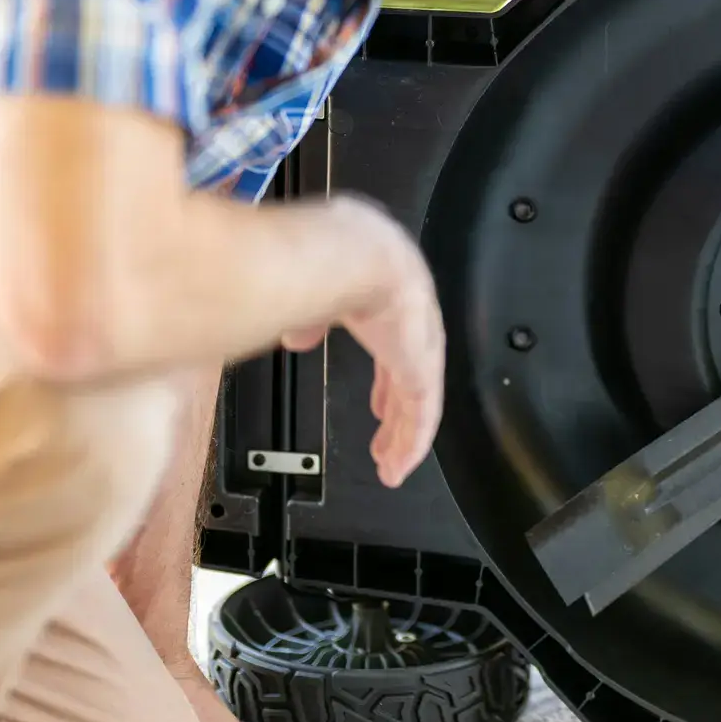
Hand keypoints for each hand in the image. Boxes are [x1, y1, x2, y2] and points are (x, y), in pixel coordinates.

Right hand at [280, 196, 444, 487]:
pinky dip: (413, 443)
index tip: (382, 404)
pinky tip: (403, 464)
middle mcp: (413, 324)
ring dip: (404, 438)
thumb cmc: (330, 254)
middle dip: (396, 412)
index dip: (389, 379)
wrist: (351, 254)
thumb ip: (312, 318)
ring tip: (393, 466)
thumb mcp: (315, 292)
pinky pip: (423, 415)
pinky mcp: (423, 368)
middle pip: (409, 380)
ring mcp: (421, 347)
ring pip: (418, 403)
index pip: (396, 350)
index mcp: (389, 302)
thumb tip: (297, 337)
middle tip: (388, 441)